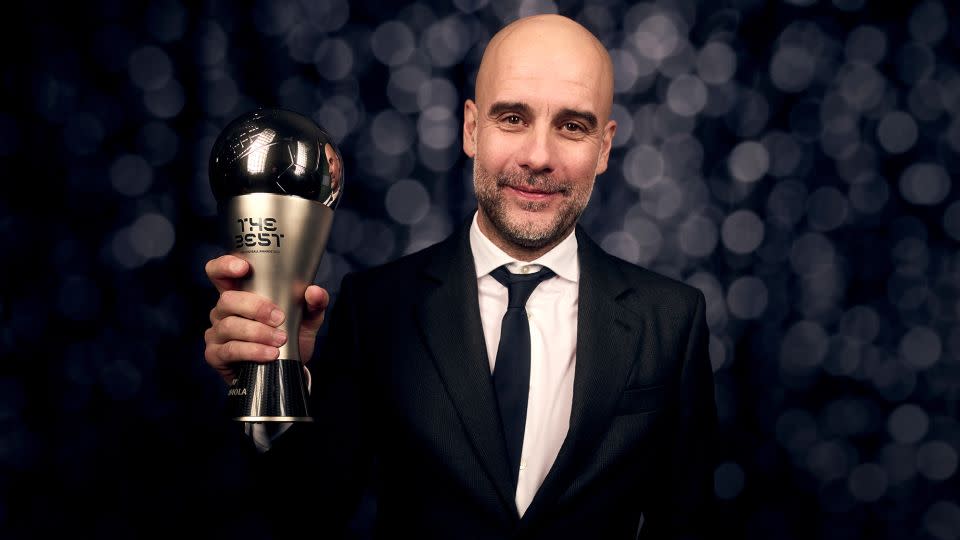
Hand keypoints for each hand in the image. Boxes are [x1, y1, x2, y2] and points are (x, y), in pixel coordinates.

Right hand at [203, 255, 329, 383]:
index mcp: (240, 293)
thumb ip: (315, 302)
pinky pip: (230, 350)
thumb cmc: (290, 337)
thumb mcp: (307, 318)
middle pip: (227, 299)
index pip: (219, 272)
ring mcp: (217, 333)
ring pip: (229, 326)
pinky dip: (252, 351)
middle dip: (255, 307)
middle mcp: (224, 311)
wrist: (287, 370)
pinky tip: (269, 354)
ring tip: (280, 340)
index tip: (244, 268)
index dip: (225, 265)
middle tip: (279, 318)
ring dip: (258, 333)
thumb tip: (314, 291)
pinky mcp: (215, 355)